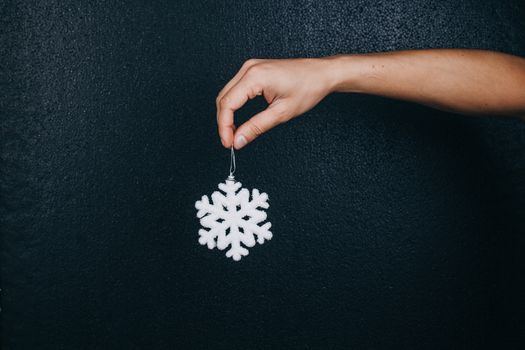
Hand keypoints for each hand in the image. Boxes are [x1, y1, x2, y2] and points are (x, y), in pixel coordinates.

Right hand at [216, 58, 336, 148]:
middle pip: (223, 98)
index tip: (228, 143)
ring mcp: (250, 67)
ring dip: (227, 115)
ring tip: (233, 133)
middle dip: (224, 123)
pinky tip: (237, 119)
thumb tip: (239, 140)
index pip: (227, 104)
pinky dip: (233, 105)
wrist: (322, 74)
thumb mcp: (282, 113)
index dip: (224, 127)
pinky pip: (235, 89)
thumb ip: (256, 127)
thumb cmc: (308, 88)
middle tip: (230, 142)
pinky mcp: (254, 70)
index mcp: (254, 76)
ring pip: (227, 94)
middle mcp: (249, 68)